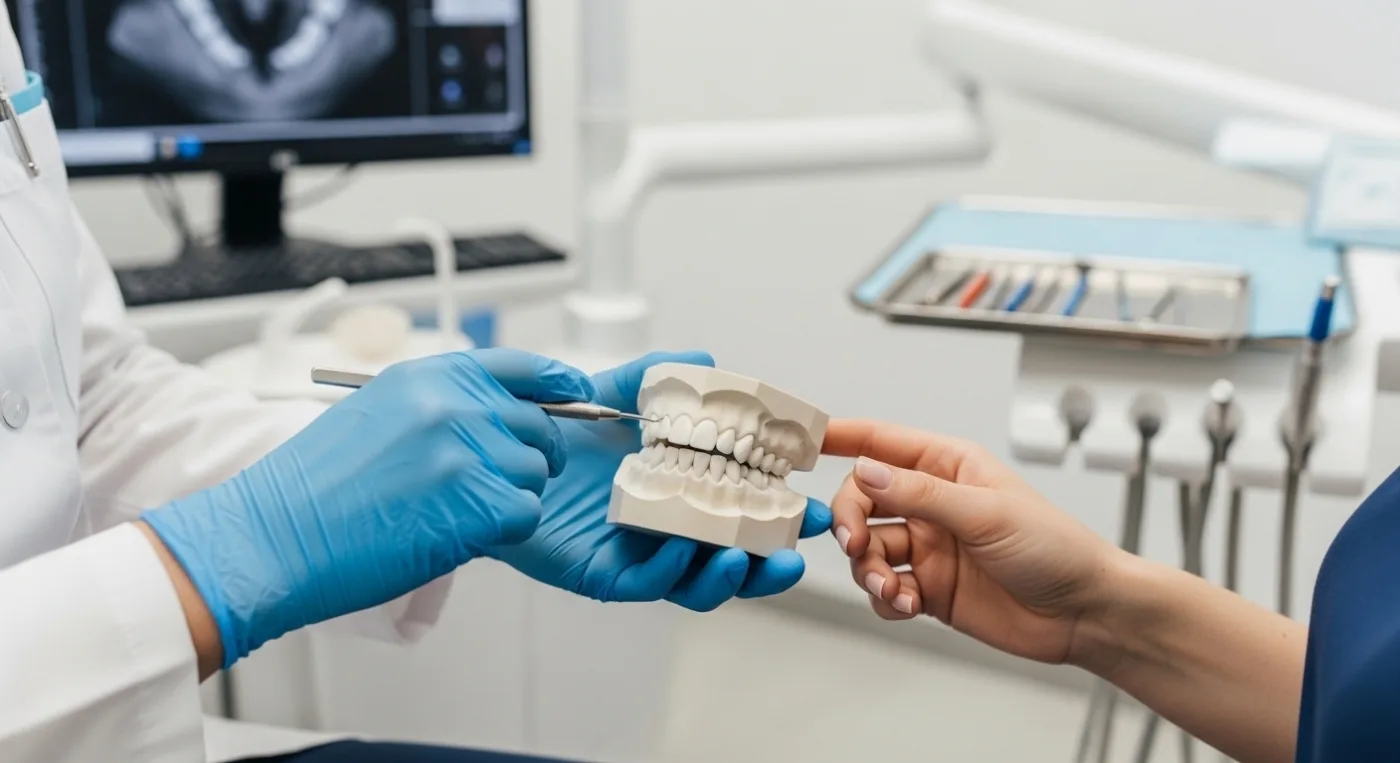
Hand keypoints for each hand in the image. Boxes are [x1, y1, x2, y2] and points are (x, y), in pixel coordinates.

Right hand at [143, 350, 593, 666]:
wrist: (273, 535)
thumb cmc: (314, 487)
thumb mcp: (378, 414)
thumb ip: (441, 408)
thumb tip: (497, 420)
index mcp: (430, 376)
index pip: (521, 367)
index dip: (557, 385)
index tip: (577, 398)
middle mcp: (455, 404)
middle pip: (538, 428)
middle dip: (527, 460)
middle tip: (486, 487)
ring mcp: (468, 452)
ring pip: (534, 476)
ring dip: (507, 500)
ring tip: (449, 513)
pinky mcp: (477, 504)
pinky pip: (525, 516)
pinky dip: (502, 532)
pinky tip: (455, 535)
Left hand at [490, 352, 833, 611]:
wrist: (496, 451)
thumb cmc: (555, 432)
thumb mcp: (613, 394)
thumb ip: (658, 378)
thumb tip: (708, 360)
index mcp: (682, 493)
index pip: (744, 513)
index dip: (780, 517)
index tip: (813, 508)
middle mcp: (667, 530)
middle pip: (732, 561)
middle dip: (769, 562)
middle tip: (794, 553)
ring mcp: (637, 556)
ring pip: (695, 584)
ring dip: (726, 575)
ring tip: (740, 555)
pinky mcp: (602, 575)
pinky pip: (646, 583)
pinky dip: (669, 569)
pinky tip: (681, 547)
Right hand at [824, 419, 1120, 664]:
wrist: (1085, 613)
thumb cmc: (1056, 548)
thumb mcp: (985, 512)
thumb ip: (919, 493)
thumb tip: (864, 470)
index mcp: (948, 466)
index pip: (880, 442)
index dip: (840, 437)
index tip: (803, 442)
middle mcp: (933, 503)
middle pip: (863, 500)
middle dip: (851, 523)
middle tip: (856, 546)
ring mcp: (930, 547)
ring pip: (869, 549)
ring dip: (870, 570)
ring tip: (892, 588)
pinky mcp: (931, 589)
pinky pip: (885, 589)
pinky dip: (886, 599)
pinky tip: (907, 605)